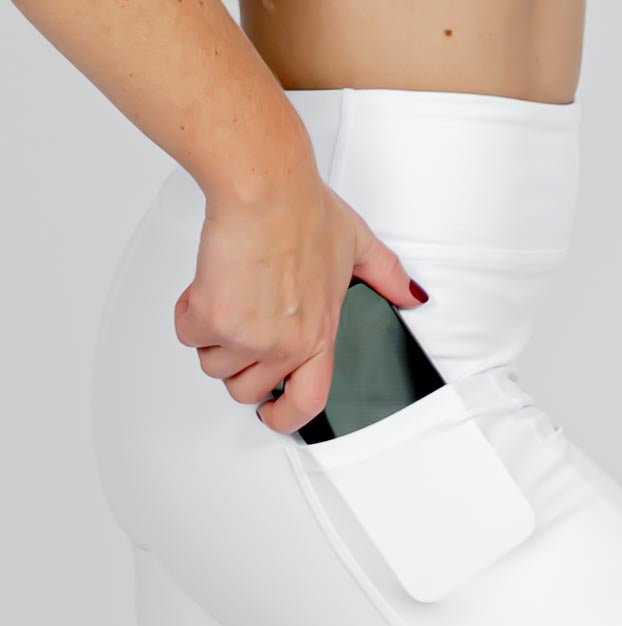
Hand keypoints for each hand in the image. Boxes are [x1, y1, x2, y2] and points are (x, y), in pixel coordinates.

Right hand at [172, 167, 428, 433]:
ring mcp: (251, 337)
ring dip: (213, 334)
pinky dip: (190, 310)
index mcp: (320, 336)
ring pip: (213, 363)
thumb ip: (386, 276)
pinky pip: (188, 334)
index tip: (271, 414)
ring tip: (232, 293)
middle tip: (241, 325)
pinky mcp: (215, 319)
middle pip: (246, 388)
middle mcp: (288, 345)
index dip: (285, 419)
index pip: (308, 404)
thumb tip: (411, 294)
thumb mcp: (359, 246)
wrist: (264, 188)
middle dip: (236, 362)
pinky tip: (212, 282)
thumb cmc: (303, 211)